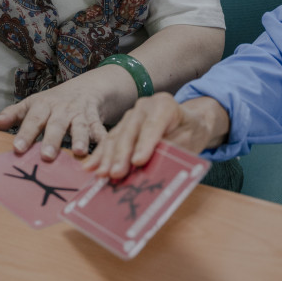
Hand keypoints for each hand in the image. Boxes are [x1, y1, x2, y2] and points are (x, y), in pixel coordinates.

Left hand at [0, 66, 134, 159]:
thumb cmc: (55, 101)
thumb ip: (14, 114)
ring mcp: (81, 114)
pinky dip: (104, 140)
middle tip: (46, 156)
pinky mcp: (96, 119)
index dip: (25, 133)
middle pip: (56, 124)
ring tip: (79, 152)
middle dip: (52, 140)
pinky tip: (105, 150)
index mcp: (44, 106)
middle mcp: (62, 110)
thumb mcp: (34, 104)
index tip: (18, 148)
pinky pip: (101, 130)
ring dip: (81, 139)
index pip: (33, 119)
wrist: (88, 87)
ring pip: (81, 127)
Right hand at [82, 94, 227, 178]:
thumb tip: (153, 168)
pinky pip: (109, 141)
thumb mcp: (189, 142)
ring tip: (102, 175)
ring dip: (108, 157)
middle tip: (116, 174)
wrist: (189, 122)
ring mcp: (131, 115)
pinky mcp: (122, 126)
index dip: (145, 144)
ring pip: (116, 136)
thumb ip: (171, 151)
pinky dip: (100, 155)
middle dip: (122, 154)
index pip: (153, 126)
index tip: (138, 162)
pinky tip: (91, 167)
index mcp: (164, 105)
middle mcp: (144, 106)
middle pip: (130, 131)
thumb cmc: (190, 133)